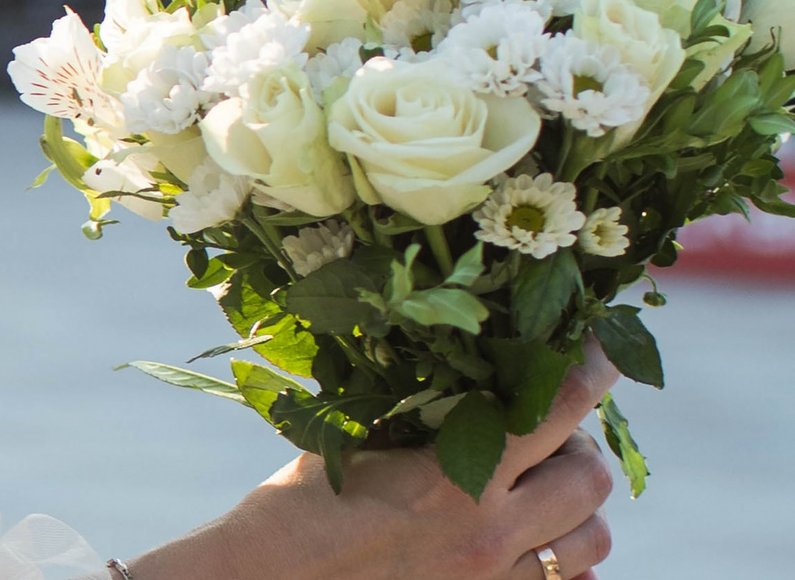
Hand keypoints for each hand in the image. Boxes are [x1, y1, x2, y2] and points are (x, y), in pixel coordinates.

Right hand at [127, 343, 620, 579]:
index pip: (556, 409)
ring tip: (542, 484)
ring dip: (579, 504)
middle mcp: (490, 532)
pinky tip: (528, 533)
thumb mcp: (354, 441)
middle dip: (580, 443)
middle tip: (546, 426)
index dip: (591, 369)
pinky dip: (562, 552)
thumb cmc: (296, 507)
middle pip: (591, 479)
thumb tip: (462, 364)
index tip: (604, 344)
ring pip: (591, 538)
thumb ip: (420, 411)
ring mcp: (494, 579)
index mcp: (454, 475)